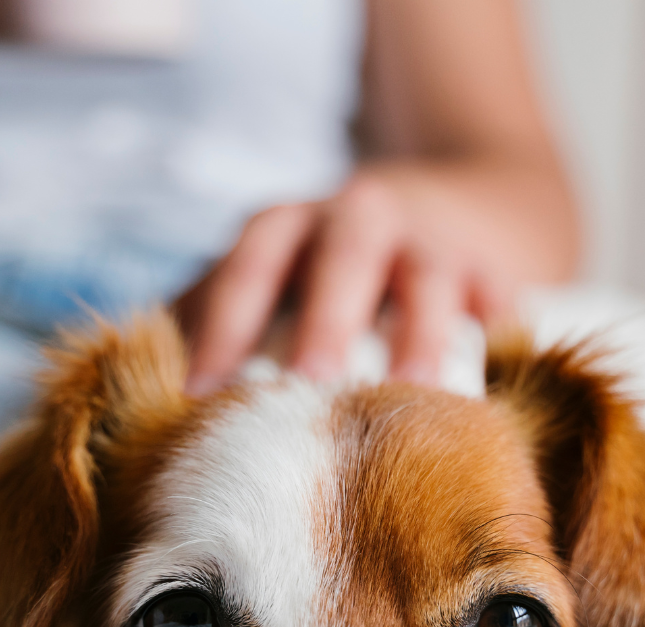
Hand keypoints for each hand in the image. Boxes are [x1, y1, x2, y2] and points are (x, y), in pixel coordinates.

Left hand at [177, 158, 577, 394]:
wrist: (452, 208)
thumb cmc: (330, 269)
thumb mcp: (269, 277)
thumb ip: (216, 319)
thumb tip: (144, 400)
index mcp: (290, 226)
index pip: (247, 268)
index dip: (223, 327)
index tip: (201, 398)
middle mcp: (359, 218)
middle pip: (341, 259)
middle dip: (325, 321)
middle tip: (309, 387)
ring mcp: (432, 239)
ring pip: (428, 277)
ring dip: (419, 333)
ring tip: (414, 392)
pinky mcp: (493, 266)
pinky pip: (500, 299)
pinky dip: (499, 332)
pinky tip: (495, 378)